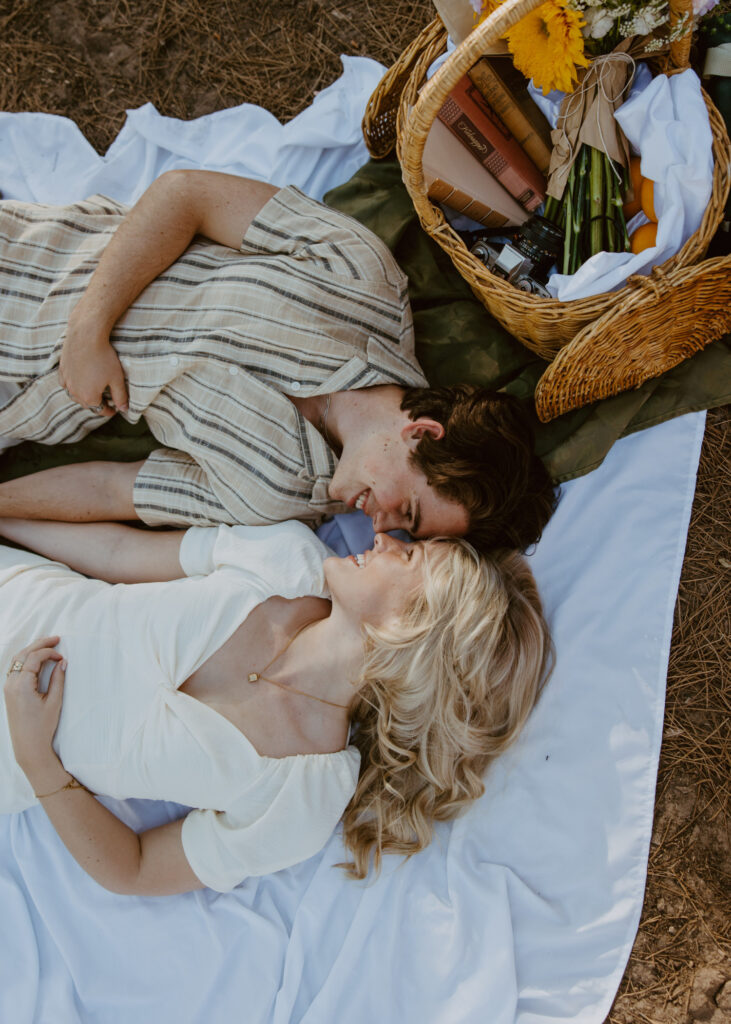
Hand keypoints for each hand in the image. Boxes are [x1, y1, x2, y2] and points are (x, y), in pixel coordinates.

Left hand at [5, 637, 66, 778]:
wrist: (28, 746)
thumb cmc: (42, 726)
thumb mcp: (54, 702)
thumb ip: (58, 679)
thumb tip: (62, 663)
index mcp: (22, 685)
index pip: (33, 658)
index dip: (49, 653)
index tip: (62, 657)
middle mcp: (11, 684)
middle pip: (23, 655)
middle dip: (40, 644)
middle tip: (56, 639)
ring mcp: (8, 687)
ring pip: (17, 660)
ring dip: (31, 650)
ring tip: (47, 646)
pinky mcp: (9, 692)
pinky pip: (15, 669)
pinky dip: (26, 660)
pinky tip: (37, 659)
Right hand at [59, 320, 128, 417]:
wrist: (86, 336)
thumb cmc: (104, 357)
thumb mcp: (117, 379)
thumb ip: (120, 396)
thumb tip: (124, 409)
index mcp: (89, 397)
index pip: (101, 410)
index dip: (109, 411)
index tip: (114, 410)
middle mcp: (75, 392)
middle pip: (86, 404)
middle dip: (96, 404)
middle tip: (105, 401)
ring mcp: (66, 381)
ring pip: (74, 395)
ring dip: (82, 396)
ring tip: (91, 392)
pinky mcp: (62, 370)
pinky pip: (65, 383)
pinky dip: (71, 385)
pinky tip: (76, 381)